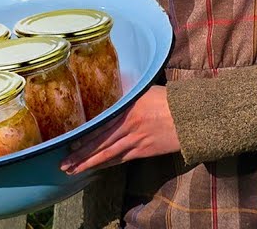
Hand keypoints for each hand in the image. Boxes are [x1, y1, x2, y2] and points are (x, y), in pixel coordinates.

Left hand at [60, 86, 179, 174]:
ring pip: (108, 155)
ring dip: (89, 164)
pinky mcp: (145, 151)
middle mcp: (129, 126)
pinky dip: (107, 164)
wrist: (192, 117)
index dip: (83, 136)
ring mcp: (137, 140)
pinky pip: (121, 159)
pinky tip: (96, 168)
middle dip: (80, 155)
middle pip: (100, 143)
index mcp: (127, 108)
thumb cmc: (168, 100)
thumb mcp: (144, 91)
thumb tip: (110, 86)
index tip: (67, 142)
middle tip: (63, 164)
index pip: (100, 124)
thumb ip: (125, 92)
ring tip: (73, 170)